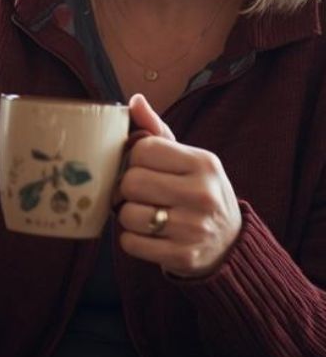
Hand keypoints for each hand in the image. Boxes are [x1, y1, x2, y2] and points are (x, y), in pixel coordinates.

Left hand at [117, 93, 241, 277]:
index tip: (143, 167)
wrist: (229, 244)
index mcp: (203, 163)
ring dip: (128, 216)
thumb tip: (135, 100)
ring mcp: (193, 228)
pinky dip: (132, 240)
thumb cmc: (199, 193)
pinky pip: (130, 243)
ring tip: (146, 215)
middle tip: (139, 194)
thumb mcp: (188, 160)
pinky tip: (150, 236)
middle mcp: (202, 194)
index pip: (143, 148)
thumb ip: (158, 131)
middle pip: (131, 182)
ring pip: (127, 214)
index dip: (134, 158)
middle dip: (127, 189)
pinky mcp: (182, 256)